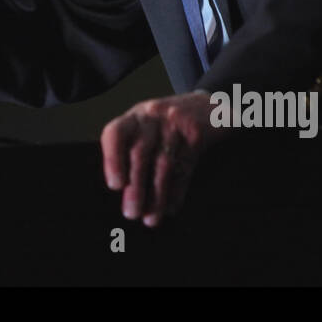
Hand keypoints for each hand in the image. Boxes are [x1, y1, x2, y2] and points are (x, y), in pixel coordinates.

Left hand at [100, 91, 226, 226]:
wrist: (209, 102)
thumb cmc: (167, 123)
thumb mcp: (146, 125)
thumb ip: (130, 147)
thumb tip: (121, 190)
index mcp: (135, 116)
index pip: (115, 133)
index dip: (112, 160)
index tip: (115, 187)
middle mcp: (153, 117)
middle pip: (140, 153)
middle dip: (135, 187)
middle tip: (131, 214)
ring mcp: (176, 123)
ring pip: (164, 164)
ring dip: (156, 195)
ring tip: (150, 218)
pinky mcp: (197, 134)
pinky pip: (185, 167)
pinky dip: (177, 191)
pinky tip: (171, 209)